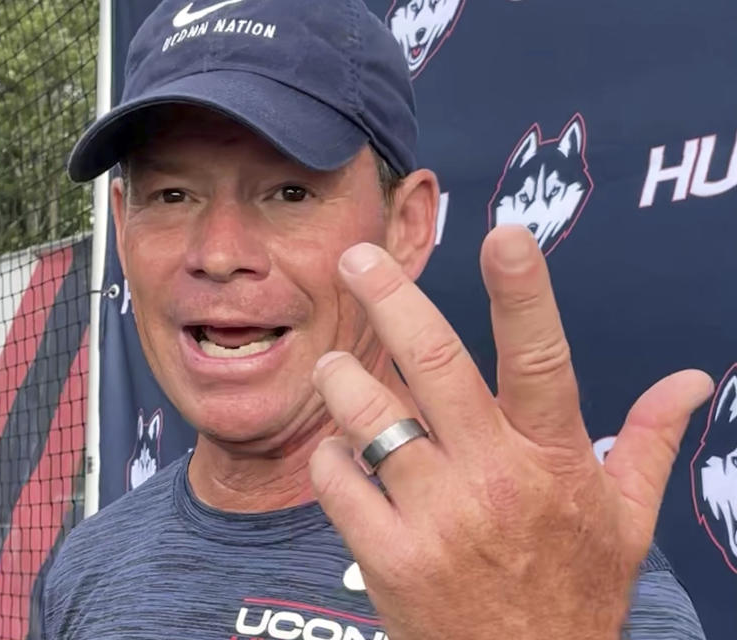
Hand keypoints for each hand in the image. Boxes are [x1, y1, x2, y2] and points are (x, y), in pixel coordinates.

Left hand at [309, 226, 712, 639]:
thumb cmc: (572, 593)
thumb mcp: (625, 522)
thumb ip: (649, 443)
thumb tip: (691, 381)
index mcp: (554, 460)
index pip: (541, 360)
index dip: (522, 293)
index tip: (503, 234)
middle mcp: (494, 479)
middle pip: (435, 365)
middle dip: (391, 300)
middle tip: (358, 258)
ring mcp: (437, 519)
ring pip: (370, 417)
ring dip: (343, 379)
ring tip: (335, 365)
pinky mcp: (388, 558)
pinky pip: (337, 479)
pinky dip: (329, 454)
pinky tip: (340, 453)